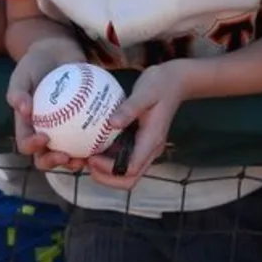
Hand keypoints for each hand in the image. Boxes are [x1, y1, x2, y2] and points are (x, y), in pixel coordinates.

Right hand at [7, 38, 88, 172]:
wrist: (57, 51)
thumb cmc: (35, 63)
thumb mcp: (22, 74)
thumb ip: (18, 91)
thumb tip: (22, 109)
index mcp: (27, 125)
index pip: (26, 144)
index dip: (33, 147)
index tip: (44, 138)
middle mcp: (45, 131)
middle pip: (46, 156)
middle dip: (54, 162)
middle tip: (67, 157)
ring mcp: (64, 129)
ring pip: (69, 151)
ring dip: (77, 159)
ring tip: (88, 158)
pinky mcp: (82, 122)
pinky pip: (89, 134)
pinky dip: (96, 140)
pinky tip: (106, 138)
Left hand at [86, 59, 191, 188]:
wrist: (175, 82)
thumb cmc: (160, 85)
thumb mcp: (145, 92)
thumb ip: (129, 108)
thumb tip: (112, 124)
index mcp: (151, 141)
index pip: (131, 169)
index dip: (109, 169)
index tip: (92, 156)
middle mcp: (149, 149)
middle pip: (129, 179)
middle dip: (106, 178)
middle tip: (87, 163)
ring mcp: (145, 147)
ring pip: (126, 172)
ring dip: (105, 171)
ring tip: (86, 156)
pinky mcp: (140, 142)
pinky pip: (124, 158)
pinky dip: (108, 158)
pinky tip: (94, 145)